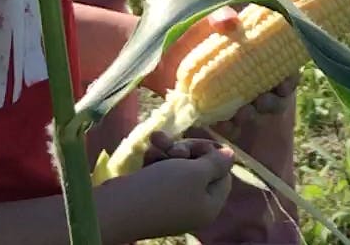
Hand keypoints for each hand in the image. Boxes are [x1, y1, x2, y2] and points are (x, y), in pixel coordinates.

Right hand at [120, 138, 234, 238]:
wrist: (117, 208)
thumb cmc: (162, 189)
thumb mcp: (196, 172)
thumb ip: (217, 163)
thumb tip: (232, 156)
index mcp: (210, 205)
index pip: (223, 174)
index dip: (211, 155)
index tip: (197, 146)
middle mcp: (193, 205)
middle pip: (200, 168)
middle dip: (186, 149)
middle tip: (174, 145)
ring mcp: (172, 202)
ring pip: (178, 166)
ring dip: (168, 149)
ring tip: (155, 141)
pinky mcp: (152, 195)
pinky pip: (161, 172)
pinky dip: (156, 159)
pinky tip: (148, 152)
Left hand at [144, 6, 297, 137]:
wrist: (159, 53)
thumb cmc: (188, 32)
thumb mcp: (205, 20)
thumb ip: (219, 17)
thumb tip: (231, 20)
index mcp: (259, 54)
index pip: (286, 70)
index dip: (289, 80)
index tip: (283, 83)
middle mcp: (253, 78)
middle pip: (277, 96)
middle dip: (273, 101)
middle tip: (261, 100)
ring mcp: (237, 97)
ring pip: (257, 112)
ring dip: (254, 114)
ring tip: (242, 112)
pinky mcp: (219, 112)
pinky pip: (232, 125)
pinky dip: (231, 126)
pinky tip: (224, 123)